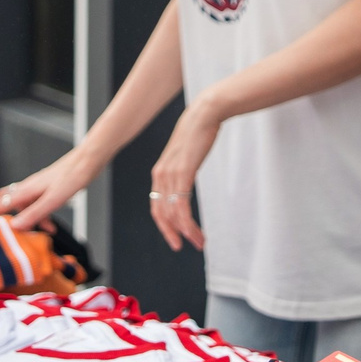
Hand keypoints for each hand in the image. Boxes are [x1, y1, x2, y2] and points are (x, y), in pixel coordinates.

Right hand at [0, 151, 94, 230]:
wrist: (88, 161)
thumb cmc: (72, 176)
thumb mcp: (53, 200)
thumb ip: (34, 214)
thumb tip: (14, 226)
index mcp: (26, 190)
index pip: (0, 203)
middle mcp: (28, 187)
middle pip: (6, 201)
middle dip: (0, 215)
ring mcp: (37, 187)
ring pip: (23, 205)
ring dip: (26, 219)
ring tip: (36, 233)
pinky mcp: (47, 188)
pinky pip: (36, 204)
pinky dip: (39, 216)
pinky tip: (50, 225)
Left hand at [145, 97, 220, 251]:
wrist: (204, 115)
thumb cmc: (197, 132)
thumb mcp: (186, 154)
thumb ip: (183, 168)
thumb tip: (187, 176)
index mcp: (160, 173)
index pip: (156, 206)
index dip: (164, 224)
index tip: (174, 237)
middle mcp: (161, 176)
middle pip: (161, 214)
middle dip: (172, 233)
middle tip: (182, 246)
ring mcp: (170, 176)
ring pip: (173, 214)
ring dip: (186, 232)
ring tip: (198, 243)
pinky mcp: (182, 174)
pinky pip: (181, 207)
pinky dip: (188, 224)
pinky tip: (195, 233)